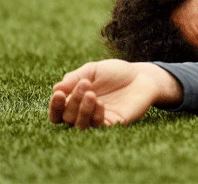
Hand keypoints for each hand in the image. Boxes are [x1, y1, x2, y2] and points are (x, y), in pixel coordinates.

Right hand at [48, 59, 181, 128]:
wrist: (142, 76)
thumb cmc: (116, 73)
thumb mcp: (93, 70)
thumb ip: (75, 78)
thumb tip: (56, 89)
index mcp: (76, 101)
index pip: (58, 111)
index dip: (55, 106)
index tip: (59, 94)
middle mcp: (84, 113)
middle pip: (67, 117)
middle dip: (73, 101)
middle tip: (85, 84)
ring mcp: (98, 120)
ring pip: (81, 126)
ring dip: (83, 111)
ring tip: (92, 95)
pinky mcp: (113, 124)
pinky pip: (99, 127)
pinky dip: (96, 116)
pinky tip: (100, 103)